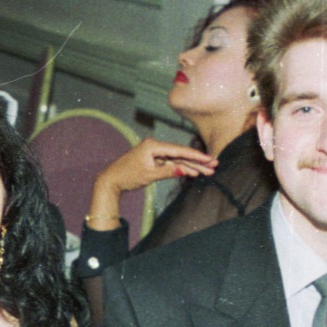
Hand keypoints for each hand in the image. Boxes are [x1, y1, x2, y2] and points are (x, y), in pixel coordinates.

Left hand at [88, 138, 216, 226]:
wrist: (111, 180)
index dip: (196, 156)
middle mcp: (154, 146)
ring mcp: (154, 153)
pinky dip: (181, 168)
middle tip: (214, 165)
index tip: (210, 159)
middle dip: (198, 161)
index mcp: (153, 145)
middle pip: (180, 154)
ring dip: (192, 166)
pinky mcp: (153, 160)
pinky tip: (194, 172)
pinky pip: (171, 163)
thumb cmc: (127, 176)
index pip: (179, 150)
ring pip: (177, 159)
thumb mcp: (149, 175)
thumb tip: (185, 170)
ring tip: (208, 171)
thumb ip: (168, 172)